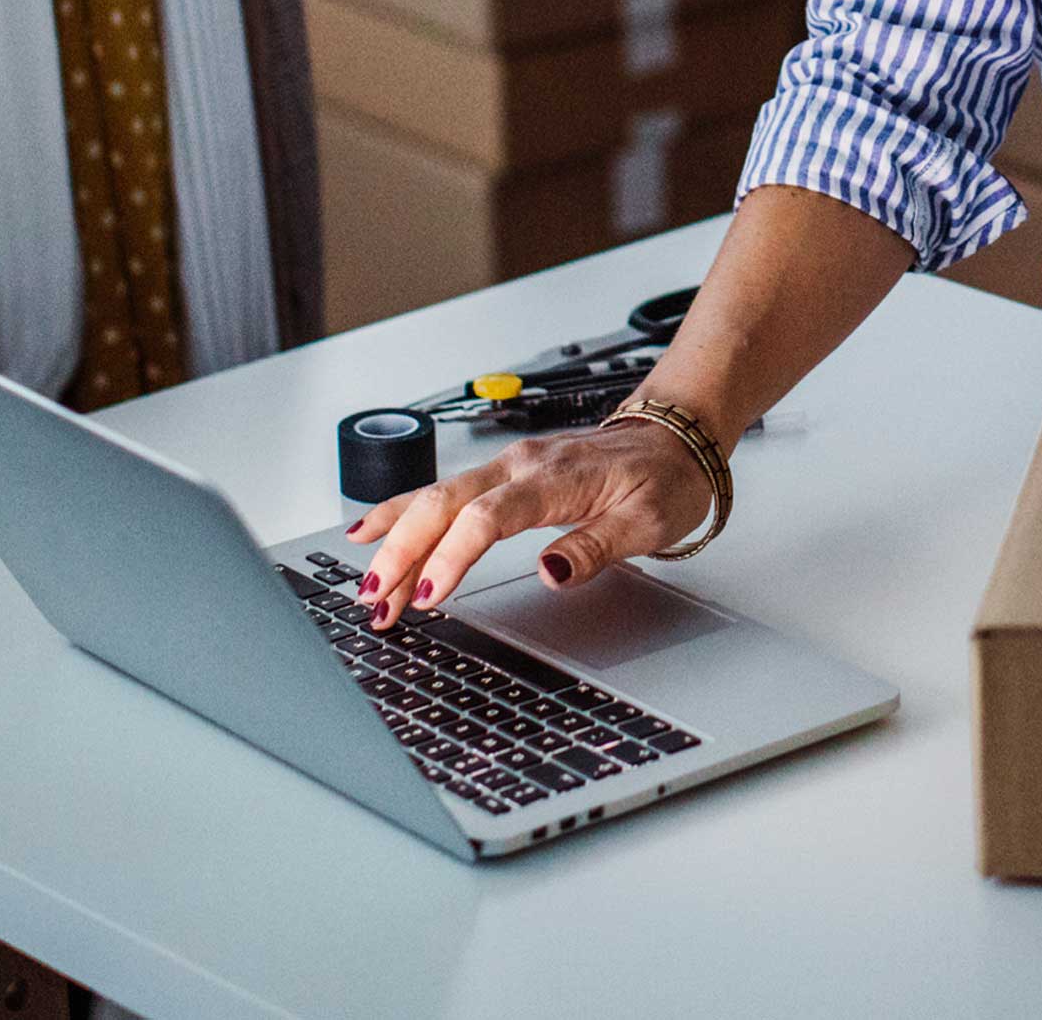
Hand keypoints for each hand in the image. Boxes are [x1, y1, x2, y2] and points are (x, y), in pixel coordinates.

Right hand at [344, 421, 716, 627]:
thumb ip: (596, 547)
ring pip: (434, 498)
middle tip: (376, 602)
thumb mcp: (648, 522)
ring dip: (396, 542)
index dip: (453, 557)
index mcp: (555, 478)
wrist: (675, 439)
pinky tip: (371, 532)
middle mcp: (521, 465)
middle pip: (444, 505)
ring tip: (367, 587)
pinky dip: (404, 514)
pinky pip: (443, 493)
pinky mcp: (503, 474)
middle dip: (402, 554)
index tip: (430, 596)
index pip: (488, 517)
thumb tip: (550, 571)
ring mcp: (508, 465)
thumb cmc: (664, 479)